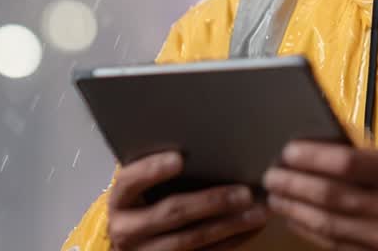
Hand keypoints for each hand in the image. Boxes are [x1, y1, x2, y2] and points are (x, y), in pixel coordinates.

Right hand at [107, 151, 267, 250]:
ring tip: (257, 212)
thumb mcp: (142, 186)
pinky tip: (250, 228)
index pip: (129, 182)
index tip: (178, 158)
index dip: (152, 170)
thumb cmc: (145, 203)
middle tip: (244, 192)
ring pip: (192, 239)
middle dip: (211, 201)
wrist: (135, 243)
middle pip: (171, 212)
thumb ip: (158, 169)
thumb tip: (201, 138)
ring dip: (229, 225)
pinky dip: (231, 241)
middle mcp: (127, 228)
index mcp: (120, 200)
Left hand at [261, 141, 377, 250]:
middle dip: (294, 185)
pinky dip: (309, 230)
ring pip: (327, 225)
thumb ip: (369, 156)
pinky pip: (334, 245)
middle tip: (272, 175)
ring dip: (295, 210)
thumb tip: (320, 149)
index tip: (289, 151)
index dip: (312, 157)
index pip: (347, 165)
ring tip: (275, 197)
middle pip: (331, 197)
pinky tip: (295, 217)